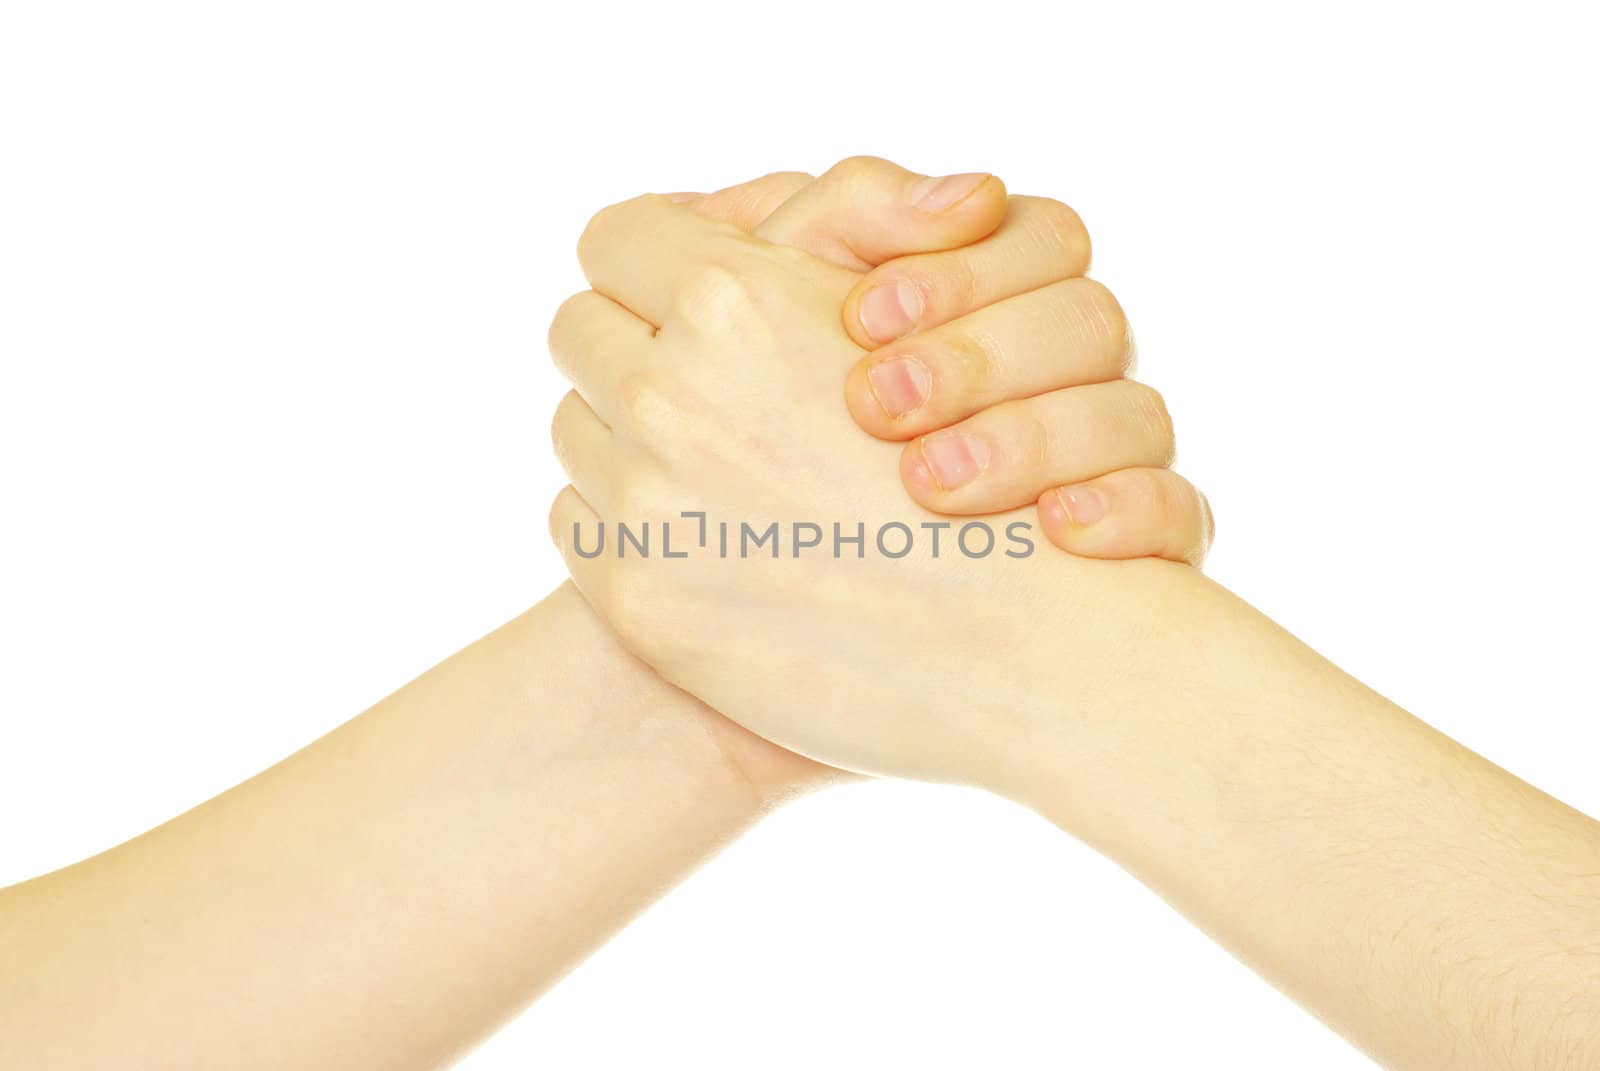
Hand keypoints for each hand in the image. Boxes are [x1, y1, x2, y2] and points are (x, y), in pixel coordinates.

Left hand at [548, 193, 1197, 788]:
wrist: (1026, 652)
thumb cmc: (1001, 469)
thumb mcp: (927, 308)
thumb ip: (825, 231)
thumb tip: (723, 220)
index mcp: (731, 303)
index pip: (617, 237)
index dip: (658, 253)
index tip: (689, 285)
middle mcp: (669, 398)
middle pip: (579, 327)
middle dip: (634, 339)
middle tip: (706, 376)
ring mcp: (643, 507)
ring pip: (574, 426)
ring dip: (626, 430)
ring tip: (717, 461)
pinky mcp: (636, 601)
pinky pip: (576, 519)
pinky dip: (625, 518)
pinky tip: (711, 532)